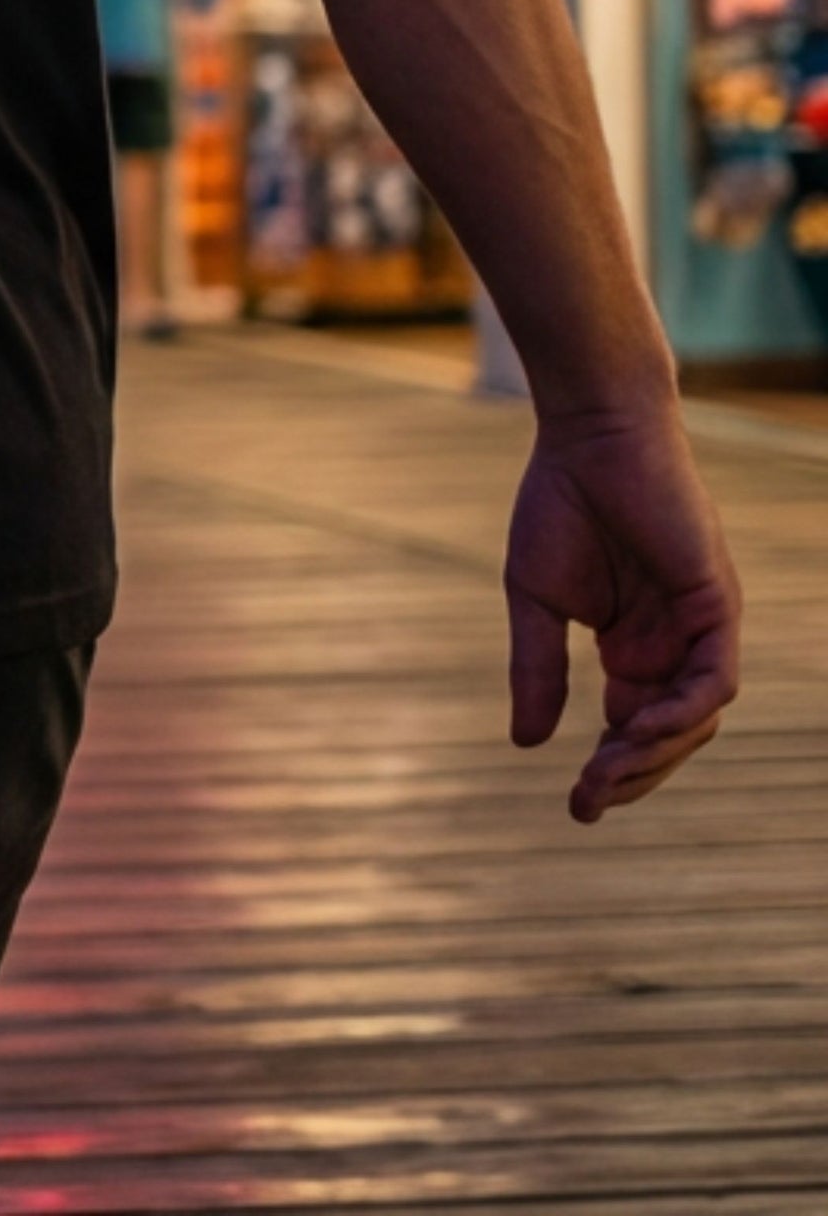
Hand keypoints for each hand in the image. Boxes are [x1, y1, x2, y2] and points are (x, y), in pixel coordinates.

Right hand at [504, 399, 740, 822]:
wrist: (590, 435)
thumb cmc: (559, 502)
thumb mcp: (534, 598)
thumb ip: (537, 667)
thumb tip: (525, 742)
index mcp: (632, 646)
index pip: (633, 727)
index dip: (610, 771)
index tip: (574, 807)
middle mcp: (673, 645)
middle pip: (669, 734)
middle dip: (632, 775)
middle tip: (588, 801)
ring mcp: (700, 628)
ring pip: (697, 718)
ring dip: (656, 752)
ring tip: (606, 771)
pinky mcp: (717, 606)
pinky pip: (715, 679)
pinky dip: (684, 711)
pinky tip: (639, 727)